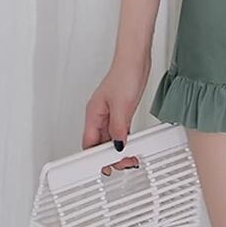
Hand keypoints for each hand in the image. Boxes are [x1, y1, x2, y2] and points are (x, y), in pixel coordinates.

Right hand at [82, 57, 150, 175]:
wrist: (136, 58)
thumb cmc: (125, 74)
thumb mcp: (122, 106)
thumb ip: (119, 129)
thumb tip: (117, 146)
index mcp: (93, 114)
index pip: (89, 143)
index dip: (94, 158)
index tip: (103, 167)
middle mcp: (99, 114)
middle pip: (99, 143)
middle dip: (108, 156)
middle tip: (121, 165)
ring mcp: (110, 112)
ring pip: (110, 138)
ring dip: (117, 149)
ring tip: (128, 158)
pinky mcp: (121, 109)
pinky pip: (119, 130)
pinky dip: (124, 139)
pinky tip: (130, 144)